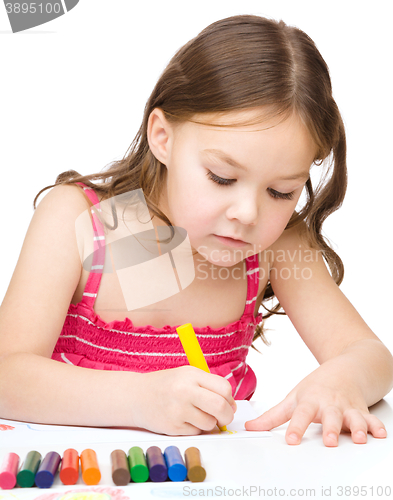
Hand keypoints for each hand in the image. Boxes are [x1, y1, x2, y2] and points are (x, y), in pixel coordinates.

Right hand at [132, 366, 235, 435]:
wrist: (137, 396)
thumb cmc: (167, 385)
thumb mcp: (187, 375)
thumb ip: (210, 386)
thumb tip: (232, 405)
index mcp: (191, 375)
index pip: (224, 388)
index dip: (229, 398)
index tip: (227, 402)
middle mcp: (185, 391)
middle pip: (220, 407)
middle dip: (227, 415)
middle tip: (224, 416)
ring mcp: (178, 410)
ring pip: (210, 424)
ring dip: (209, 422)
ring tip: (197, 414)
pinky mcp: (173, 427)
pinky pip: (196, 432)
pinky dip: (195, 428)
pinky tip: (184, 419)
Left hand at [244, 367, 386, 445]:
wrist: (344, 369)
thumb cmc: (316, 387)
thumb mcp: (293, 398)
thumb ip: (273, 416)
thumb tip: (249, 427)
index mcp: (310, 402)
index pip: (300, 415)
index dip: (296, 427)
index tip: (292, 440)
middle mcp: (329, 405)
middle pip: (330, 417)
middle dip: (331, 429)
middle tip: (330, 442)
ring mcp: (347, 407)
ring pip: (353, 418)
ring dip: (357, 428)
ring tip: (358, 439)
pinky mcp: (361, 411)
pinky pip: (371, 418)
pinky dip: (377, 425)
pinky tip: (380, 434)